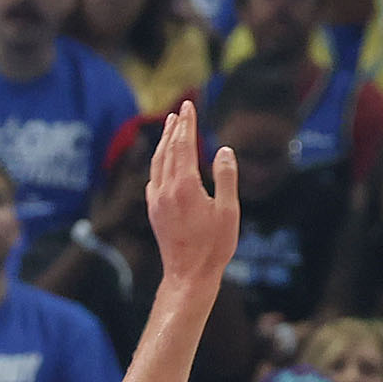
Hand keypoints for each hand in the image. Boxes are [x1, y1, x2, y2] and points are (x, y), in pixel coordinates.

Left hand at [144, 102, 239, 282]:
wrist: (188, 275)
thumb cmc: (213, 247)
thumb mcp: (228, 212)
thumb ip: (226, 178)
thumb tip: (223, 150)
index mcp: (185, 186)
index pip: (184, 145)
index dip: (187, 124)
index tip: (189, 106)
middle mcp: (166, 189)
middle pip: (168, 150)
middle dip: (174, 128)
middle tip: (180, 110)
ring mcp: (157, 201)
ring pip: (157, 163)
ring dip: (163, 143)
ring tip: (169, 127)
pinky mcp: (154, 212)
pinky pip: (153, 180)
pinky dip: (158, 164)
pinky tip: (161, 163)